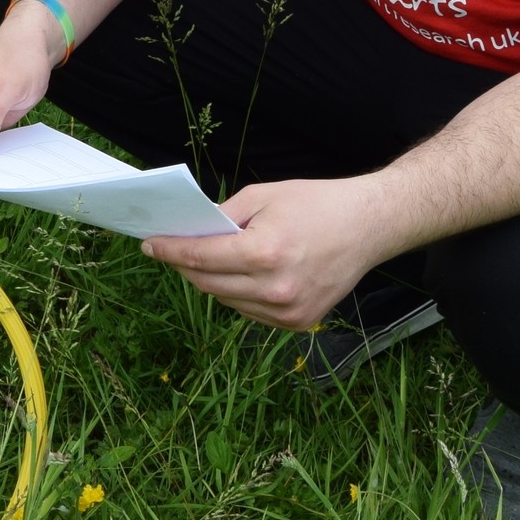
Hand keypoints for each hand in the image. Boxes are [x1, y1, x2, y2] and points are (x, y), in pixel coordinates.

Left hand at [142, 175, 388, 330]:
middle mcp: (275, 289)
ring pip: (226, 301)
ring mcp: (287, 311)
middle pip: (207, 284)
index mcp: (264, 253)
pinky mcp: (297, 323)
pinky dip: (236, 294)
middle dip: (183, 266)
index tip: (149, 245)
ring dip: (209, 281)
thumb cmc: (317, 203)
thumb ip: (223, 217)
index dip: (169, 251)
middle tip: (169, 250)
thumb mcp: (263, 196)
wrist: (370, 226)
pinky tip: (239, 275)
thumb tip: (191, 233)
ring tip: (205, 260)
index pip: (201, 258)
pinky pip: (249, 311)